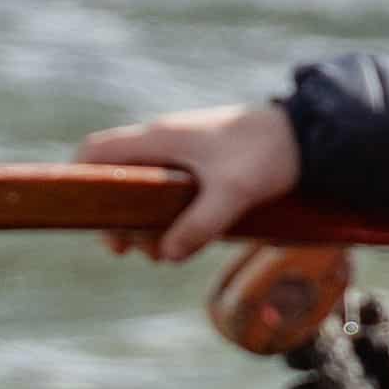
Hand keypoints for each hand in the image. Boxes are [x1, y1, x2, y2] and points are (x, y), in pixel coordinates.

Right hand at [76, 101, 303, 258]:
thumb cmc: (268, 153)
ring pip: (142, 187)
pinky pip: (166, 190)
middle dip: (116, 217)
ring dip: (143, 221)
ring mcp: (181, 151)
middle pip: (116, 177)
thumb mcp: (235, 191)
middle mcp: (164, 141)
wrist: (309, 133)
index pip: (96, 151)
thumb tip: (167, 255)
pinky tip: (181, 240)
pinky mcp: (200, 163)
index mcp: (160, 138)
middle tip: (129, 250)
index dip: (78, 180)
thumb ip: (201, 223)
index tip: (84, 217)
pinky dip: (165, 215)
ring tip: (159, 253)